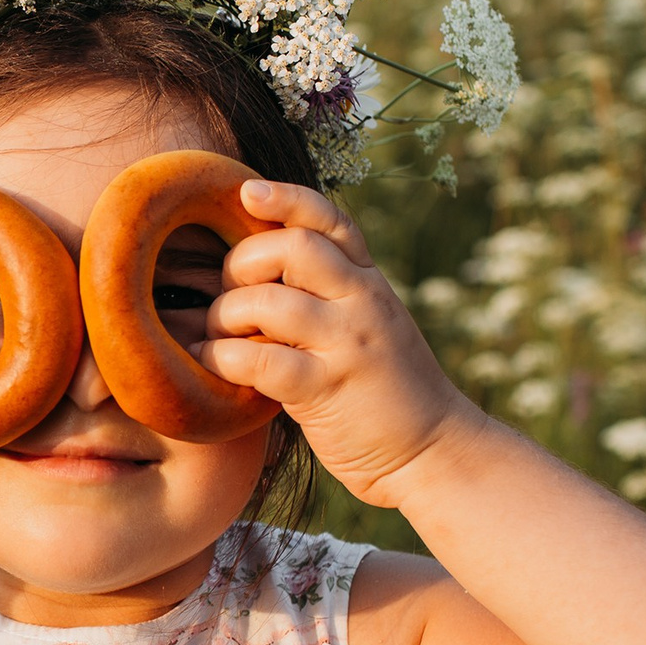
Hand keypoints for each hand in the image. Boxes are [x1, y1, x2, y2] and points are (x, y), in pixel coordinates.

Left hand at [198, 178, 490, 509]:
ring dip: (224, 317)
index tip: (246, 191)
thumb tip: (258, 276)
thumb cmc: (387, 395)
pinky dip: (222, 357)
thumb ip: (327, 297)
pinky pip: (258, 358)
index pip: (330, 221)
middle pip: (290, 247)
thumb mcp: (368, 328)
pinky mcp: (328, 389)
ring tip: (217, 339)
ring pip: (266, 302)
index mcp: (370, 282)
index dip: (287, 198)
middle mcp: (363, 302)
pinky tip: (211, 365)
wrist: (434, 454)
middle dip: (241, 264)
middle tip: (228, 296)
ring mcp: (348, 344)